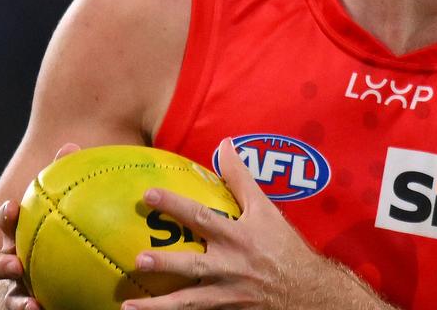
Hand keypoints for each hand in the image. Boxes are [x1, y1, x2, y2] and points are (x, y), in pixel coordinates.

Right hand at [0, 143, 80, 309]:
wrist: (64, 274)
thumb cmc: (62, 232)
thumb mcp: (64, 208)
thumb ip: (68, 181)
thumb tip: (70, 146)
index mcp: (20, 236)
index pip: (8, 224)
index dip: (6, 216)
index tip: (13, 209)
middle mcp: (14, 264)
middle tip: (16, 263)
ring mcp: (20, 290)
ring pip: (9, 300)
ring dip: (17, 302)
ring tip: (31, 304)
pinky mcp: (33, 305)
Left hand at [123, 139, 384, 309]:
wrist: (308, 291)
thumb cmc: (284, 247)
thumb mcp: (266, 209)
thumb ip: (241, 178)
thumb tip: (224, 144)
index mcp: (238, 237)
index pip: (202, 217)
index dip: (175, 205)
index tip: (148, 194)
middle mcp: (230, 266)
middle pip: (193, 266)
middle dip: (166, 263)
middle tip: (138, 260)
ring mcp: (227, 293)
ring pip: (188, 301)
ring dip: (158, 306)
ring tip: (128, 307)